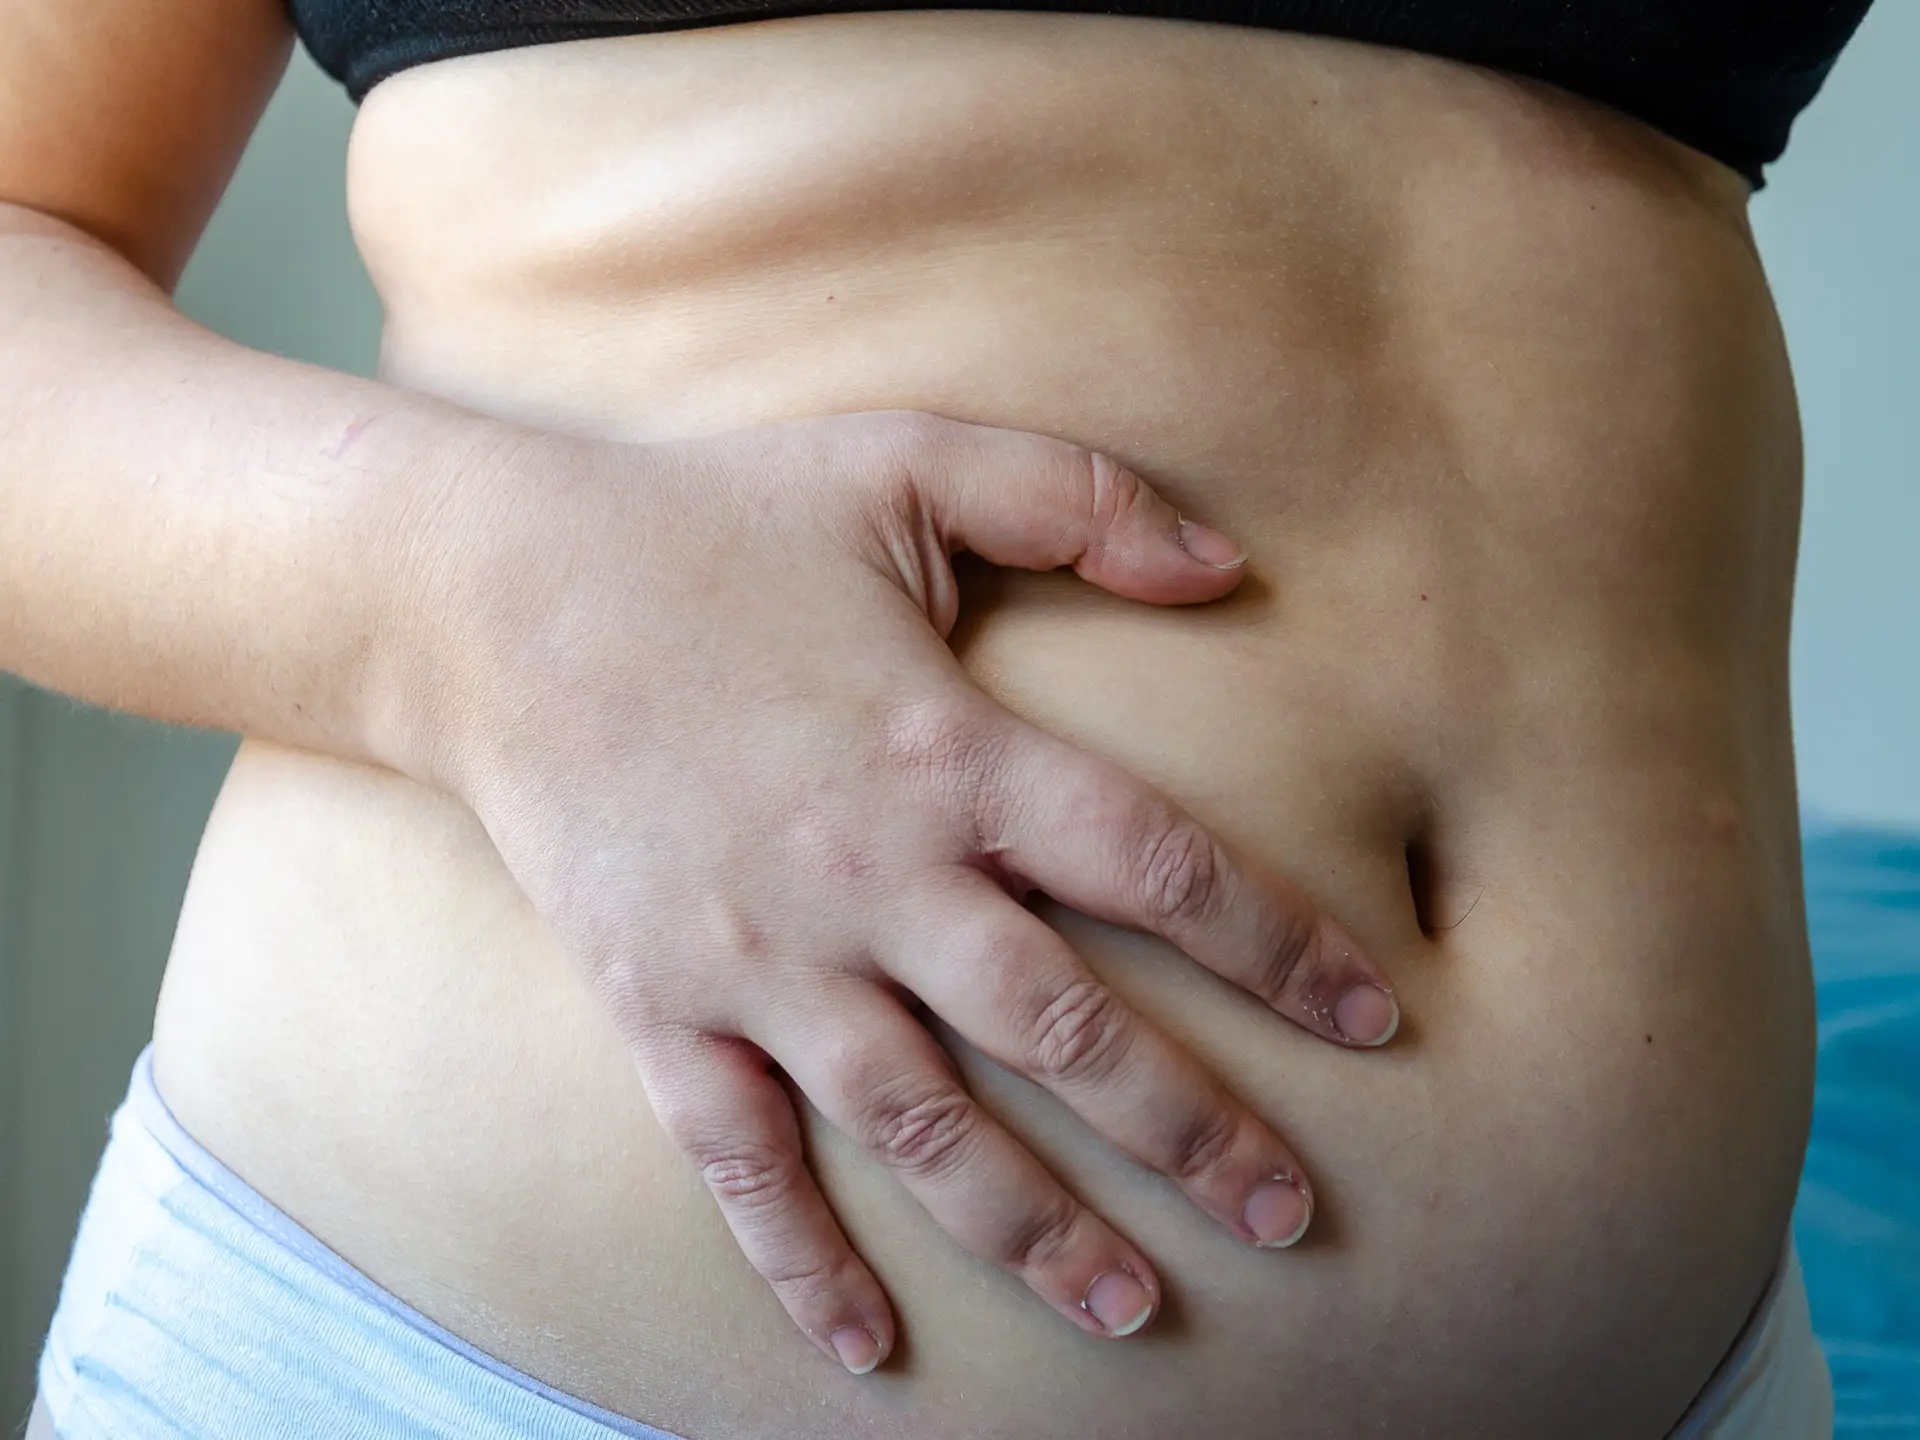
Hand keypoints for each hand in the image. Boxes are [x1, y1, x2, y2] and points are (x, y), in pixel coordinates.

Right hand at [409, 410, 1399, 1372]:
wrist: (491, 598)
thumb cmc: (713, 523)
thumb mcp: (904, 460)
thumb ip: (1078, 499)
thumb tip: (1234, 566)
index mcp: (948, 750)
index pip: (1155, 869)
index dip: (1278, 947)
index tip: (1374, 1019)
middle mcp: (872, 877)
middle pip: (1064, 1031)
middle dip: (1192, 1132)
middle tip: (1294, 1217)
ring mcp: (762, 959)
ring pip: (924, 1126)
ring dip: (1035, 1228)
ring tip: (1135, 1311)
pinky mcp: (663, 1008)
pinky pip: (740, 1161)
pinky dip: (804, 1260)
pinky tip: (870, 1348)